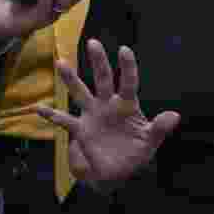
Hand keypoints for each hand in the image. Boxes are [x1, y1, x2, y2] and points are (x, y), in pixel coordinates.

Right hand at [37, 39, 180, 186]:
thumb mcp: (150, 141)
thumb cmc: (135, 151)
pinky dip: (52, 115)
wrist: (117, 171)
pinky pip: (65, 121)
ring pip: (81, 92)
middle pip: (103, 79)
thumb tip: (175, 115)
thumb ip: (160, 128)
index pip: (128, 82)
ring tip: (61, 63)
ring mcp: (93, 115)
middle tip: (93, 42)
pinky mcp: (81, 130)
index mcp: (128, 105)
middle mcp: (108, 104)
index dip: (127, 67)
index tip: (124, 50)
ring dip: (71, 79)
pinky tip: (38, 108)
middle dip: (98, 61)